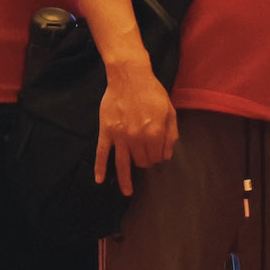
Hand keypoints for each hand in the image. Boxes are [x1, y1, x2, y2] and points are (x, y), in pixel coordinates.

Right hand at [94, 63, 178, 196]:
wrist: (129, 77)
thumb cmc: (152, 93)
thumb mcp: (170, 111)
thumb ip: (170, 135)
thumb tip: (166, 156)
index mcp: (154, 133)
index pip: (157, 156)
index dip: (159, 157)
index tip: (158, 153)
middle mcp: (137, 138)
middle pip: (141, 161)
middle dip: (146, 162)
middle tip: (146, 156)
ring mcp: (120, 136)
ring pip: (123, 163)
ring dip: (126, 180)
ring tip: (127, 192)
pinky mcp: (106, 132)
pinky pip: (101, 153)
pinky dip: (100, 167)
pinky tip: (99, 180)